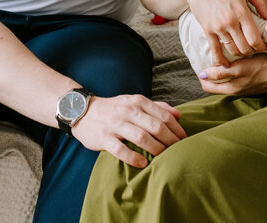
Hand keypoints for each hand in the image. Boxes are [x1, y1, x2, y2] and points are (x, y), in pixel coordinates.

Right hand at [70, 94, 185, 167]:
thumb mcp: (135, 102)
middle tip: (179, 152)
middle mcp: (128, 111)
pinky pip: (121, 149)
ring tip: (164, 158)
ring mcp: (115, 124)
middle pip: (156, 127)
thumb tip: (179, 115)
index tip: (185, 140)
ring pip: (141, 137)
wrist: (82, 110)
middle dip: (171, 141)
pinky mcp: (103, 137)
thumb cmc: (113, 109)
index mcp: (138, 102)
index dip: (177, 130)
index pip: (164, 116)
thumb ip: (157, 107)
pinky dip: (134, 157)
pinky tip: (143, 163)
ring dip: (156, 149)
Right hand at [183, 0, 266, 66]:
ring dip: (240, 54)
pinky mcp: (207, 30)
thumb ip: (261, 2)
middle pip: (245, 48)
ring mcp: (218, 27)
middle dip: (252, 51)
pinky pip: (215, 50)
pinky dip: (221, 60)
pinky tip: (226, 64)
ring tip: (243, 50)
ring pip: (233, 50)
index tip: (263, 46)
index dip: (262, 47)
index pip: (255, 39)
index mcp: (241, 12)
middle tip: (255, 49)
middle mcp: (230, 22)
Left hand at [199, 53, 266, 95]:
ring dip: (221, 73)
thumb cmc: (260, 68)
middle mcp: (236, 91)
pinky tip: (235, 62)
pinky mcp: (252, 83)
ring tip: (219, 60)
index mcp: (231, 89)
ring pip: (226, 81)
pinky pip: (236, 79)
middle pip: (216, 85)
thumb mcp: (239, 69)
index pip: (208, 87)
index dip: (202, 77)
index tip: (201, 64)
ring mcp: (245, 88)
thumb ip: (220, 73)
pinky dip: (232, 72)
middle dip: (210, 75)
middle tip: (207, 60)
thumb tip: (202, 75)